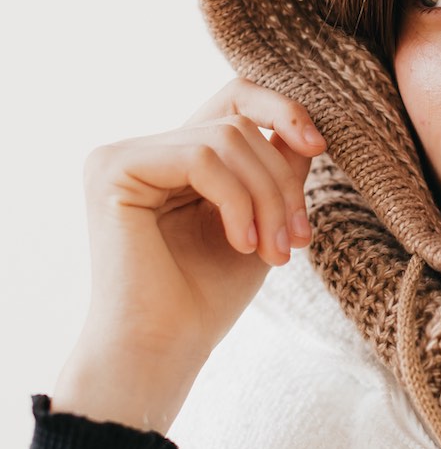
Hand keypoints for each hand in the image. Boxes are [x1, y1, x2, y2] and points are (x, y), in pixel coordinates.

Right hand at [52, 79, 327, 432]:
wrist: (164, 350)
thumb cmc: (209, 295)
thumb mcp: (263, 220)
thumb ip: (277, 169)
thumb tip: (305, 129)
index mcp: (179, 156)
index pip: (236, 99)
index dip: (283, 111)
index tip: (319, 148)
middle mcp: (148, 148)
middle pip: (241, 124)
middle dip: (282, 183)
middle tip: (297, 241)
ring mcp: (125, 155)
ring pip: (228, 138)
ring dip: (267, 198)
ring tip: (273, 252)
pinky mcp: (113, 169)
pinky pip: (202, 158)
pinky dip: (236, 201)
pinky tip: (242, 245)